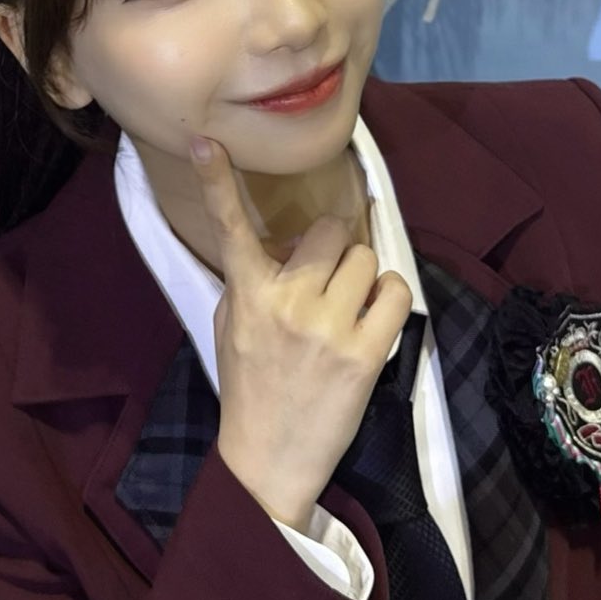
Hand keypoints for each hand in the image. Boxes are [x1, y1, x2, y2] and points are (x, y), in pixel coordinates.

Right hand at [189, 132, 414, 533]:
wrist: (268, 460)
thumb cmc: (250, 387)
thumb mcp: (230, 327)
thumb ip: (253, 281)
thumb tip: (285, 246)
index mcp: (247, 294)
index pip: (229, 227)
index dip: (217, 179)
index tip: (204, 139)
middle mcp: (287, 302)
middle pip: (329, 232)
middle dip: (333, 248)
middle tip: (328, 280)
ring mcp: (328, 327)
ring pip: (366, 258)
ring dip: (363, 275)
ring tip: (350, 307)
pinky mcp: (366, 354)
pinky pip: (396, 292)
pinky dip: (391, 298)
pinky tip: (374, 320)